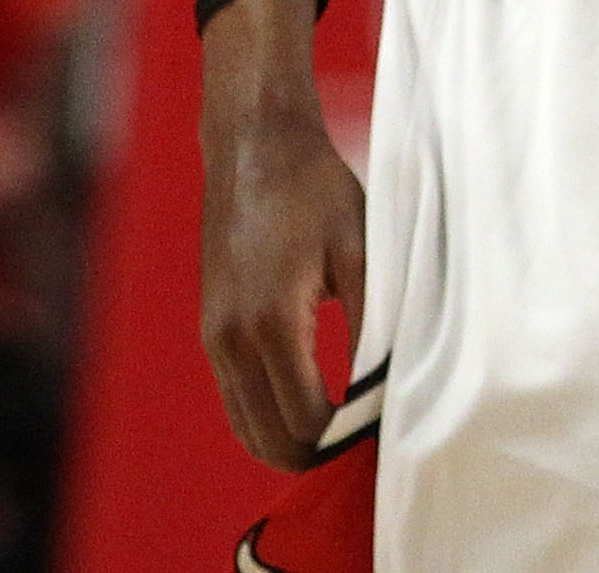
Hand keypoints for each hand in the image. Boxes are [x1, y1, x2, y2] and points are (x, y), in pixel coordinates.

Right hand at [197, 0, 366, 471]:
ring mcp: (214, 338)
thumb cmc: (316, 190)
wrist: (254, 147)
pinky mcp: (211, 330)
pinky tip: (311, 412)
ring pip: (247, 427)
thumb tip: (386, 388)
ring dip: (291, 442)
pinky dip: (268, 419)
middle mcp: (231, 339)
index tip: (386, 434)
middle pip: (271, 438)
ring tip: (346, 435)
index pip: (306, 418)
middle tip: (369, 445)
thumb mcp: (362, 250)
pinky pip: (235, 400)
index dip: (346, 437)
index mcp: (271, 321)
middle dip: (319, 452)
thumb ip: (372, 324)